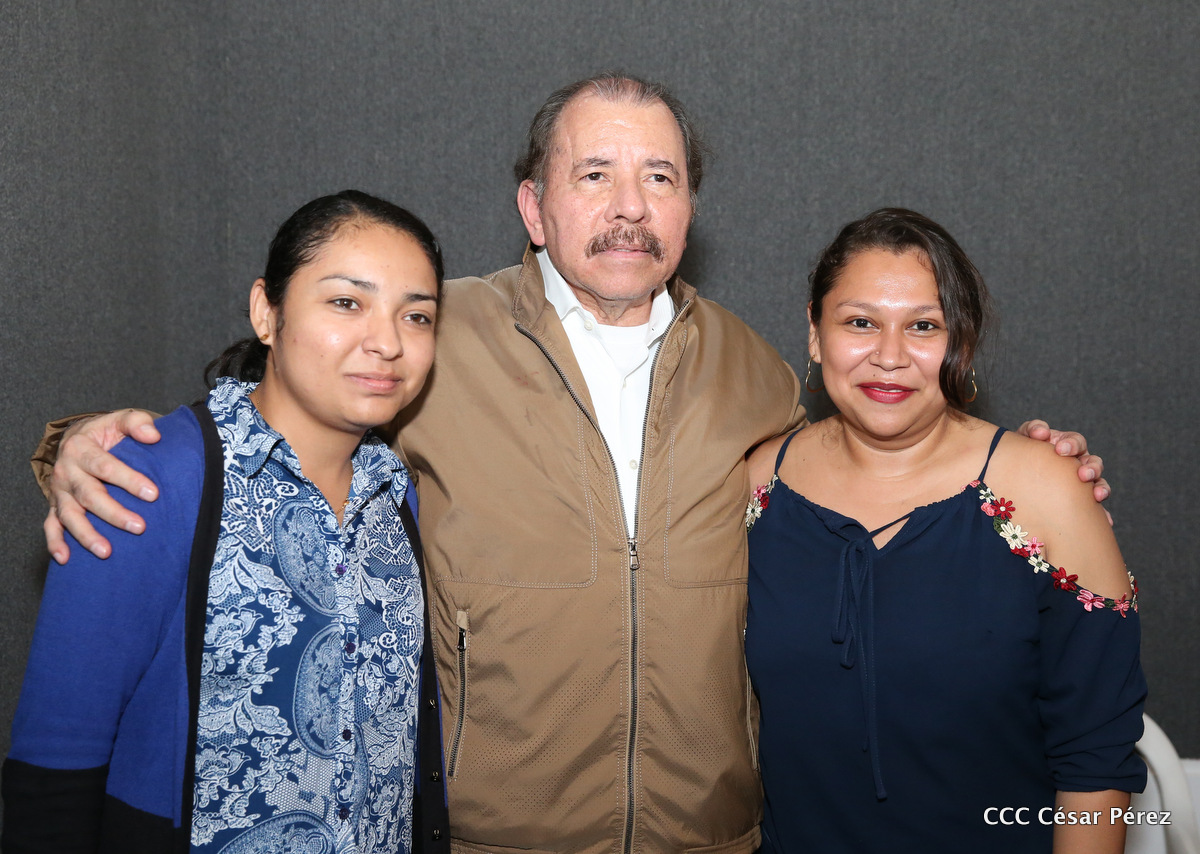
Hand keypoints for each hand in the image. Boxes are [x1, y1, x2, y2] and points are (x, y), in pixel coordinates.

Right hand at [46, 409, 160, 563]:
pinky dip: (55, 543)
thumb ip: (137, 422)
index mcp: (80, 448)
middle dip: (113, 513)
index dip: (129, 480)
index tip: (153, 494)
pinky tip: (65, 559)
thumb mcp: (121, 419)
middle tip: (139, 527)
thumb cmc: (106, 432)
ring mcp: (59, 491)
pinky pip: (52, 526)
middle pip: (89, 495)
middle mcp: (66, 471)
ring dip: (86, 535)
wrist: (80, 438)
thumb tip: (154, 436)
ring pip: (70, 515)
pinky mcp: (56, 505)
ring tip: (106, 551)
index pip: (105, 466)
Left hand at [1018, 419, 1110, 510]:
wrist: (1016, 474)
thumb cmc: (1024, 452)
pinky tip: (1106, 520)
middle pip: (1093, 463)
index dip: (1071, 444)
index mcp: (1067, 446)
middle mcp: (1079, 463)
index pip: (1076, 442)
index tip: (1060, 449)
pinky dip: (1102, 513)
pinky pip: (1095, 507)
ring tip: (1096, 495)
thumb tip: (1042, 432)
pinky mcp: (1081, 501)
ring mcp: (1082, 483)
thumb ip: (1033, 430)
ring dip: (1101, 488)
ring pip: (1099, 483)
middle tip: (1082, 474)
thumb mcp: (1025, 438)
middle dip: (1091, 468)